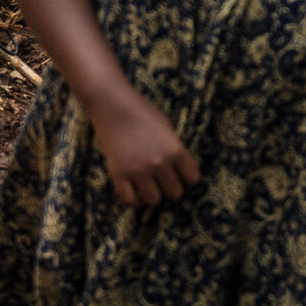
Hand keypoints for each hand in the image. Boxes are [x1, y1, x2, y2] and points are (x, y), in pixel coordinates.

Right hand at [87, 86, 199, 207]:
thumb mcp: (166, 126)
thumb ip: (174, 148)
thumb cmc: (142, 112)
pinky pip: (129, 201)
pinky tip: (135, 192)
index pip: (193, 179)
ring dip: (153, 195)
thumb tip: (179, 170)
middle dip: (170, 188)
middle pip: (175, 193)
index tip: (181, 175)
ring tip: (149, 186)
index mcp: (175, 149)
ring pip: (154, 200)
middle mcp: (159, 163)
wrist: (113, 105)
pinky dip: (133, 200)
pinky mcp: (119, 174)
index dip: (187, 178)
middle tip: (163, 180)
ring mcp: (138, 170)